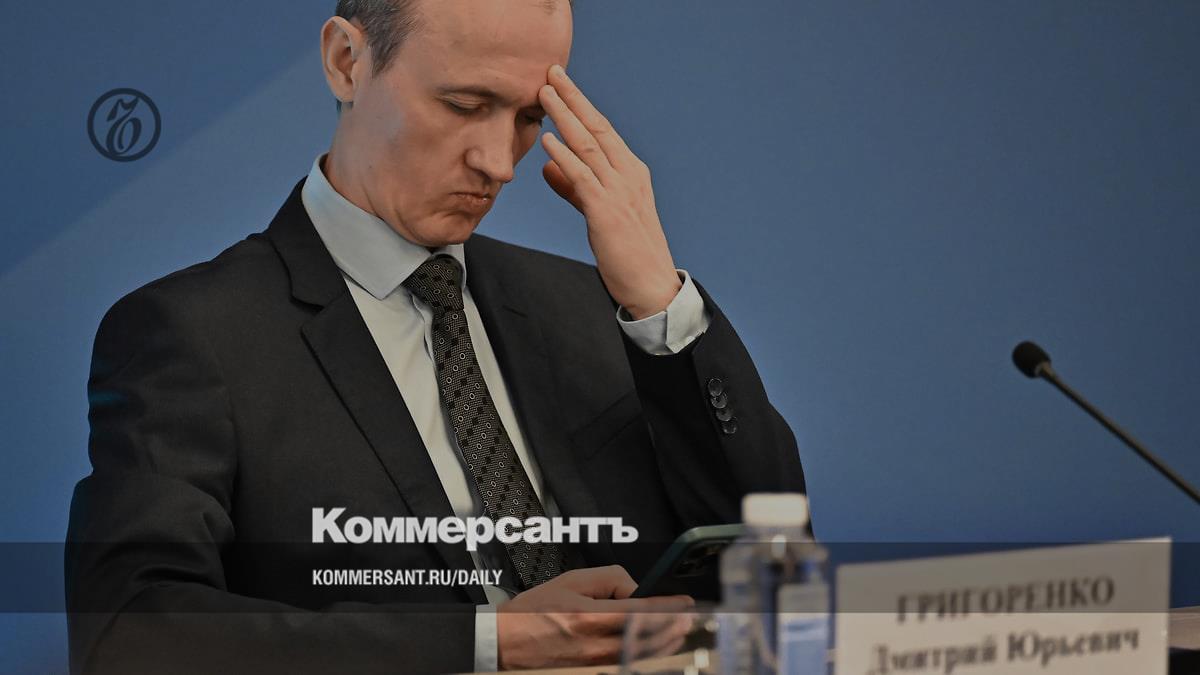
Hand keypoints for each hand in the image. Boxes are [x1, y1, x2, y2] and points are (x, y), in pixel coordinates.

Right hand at [496, 565, 693, 669]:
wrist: (506, 644)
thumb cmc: (532, 612)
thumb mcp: (571, 581)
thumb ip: (610, 579)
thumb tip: (637, 589)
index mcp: (590, 618)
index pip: (643, 611)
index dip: (669, 607)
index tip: (685, 602)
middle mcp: (596, 645)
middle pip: (649, 638)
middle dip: (674, 626)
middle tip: (688, 617)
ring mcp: (596, 665)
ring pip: (643, 656)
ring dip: (666, 643)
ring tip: (678, 632)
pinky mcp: (592, 674)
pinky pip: (627, 665)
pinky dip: (645, 657)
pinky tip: (654, 649)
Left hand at [538, 65, 681, 319]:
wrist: (651, 285)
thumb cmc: (627, 252)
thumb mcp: (598, 212)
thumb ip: (573, 187)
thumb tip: (550, 165)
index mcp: (631, 172)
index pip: (602, 130)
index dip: (580, 105)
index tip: (561, 83)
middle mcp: (629, 176)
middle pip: (597, 128)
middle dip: (573, 98)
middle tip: (551, 72)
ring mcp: (620, 192)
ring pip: (589, 146)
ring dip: (565, 118)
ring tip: (544, 94)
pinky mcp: (608, 213)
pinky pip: (583, 178)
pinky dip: (565, 157)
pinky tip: (548, 141)